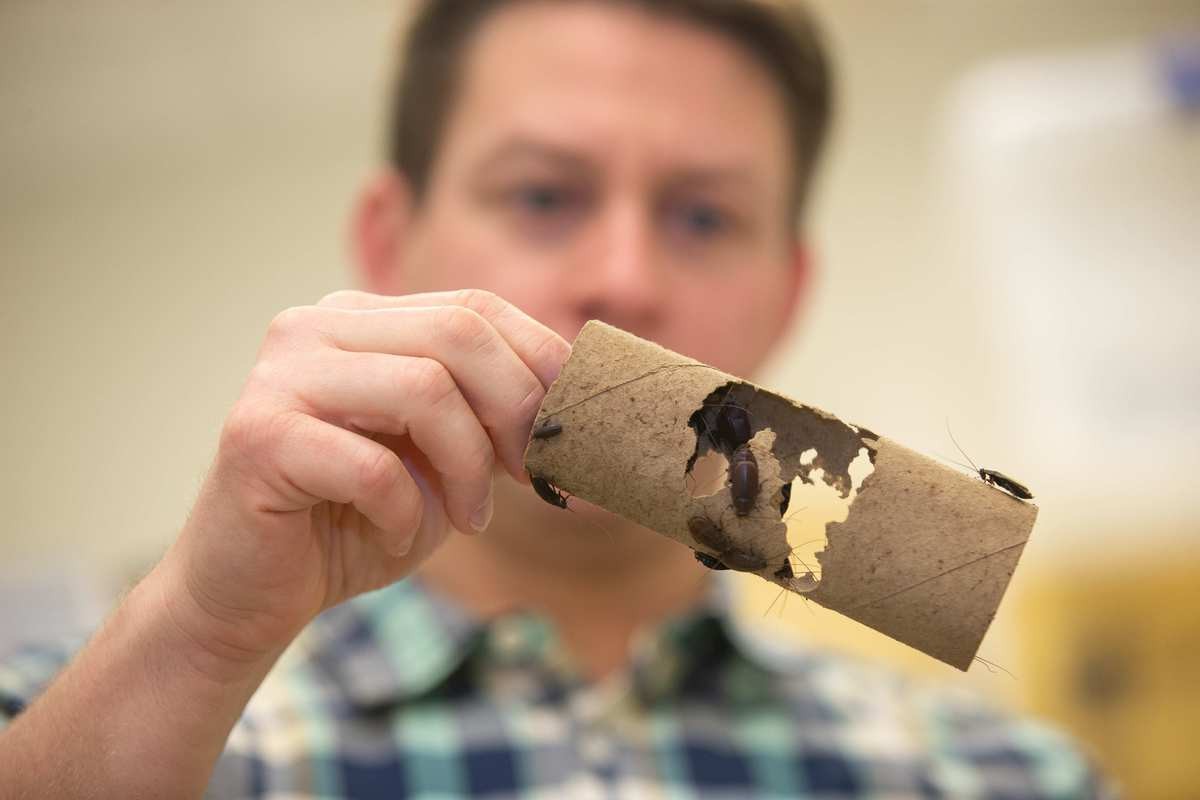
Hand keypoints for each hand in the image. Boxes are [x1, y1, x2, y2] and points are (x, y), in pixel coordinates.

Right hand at [160, 289, 568, 671]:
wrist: (251, 595)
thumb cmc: (355, 522)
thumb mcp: (441, 460)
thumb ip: (488, 417)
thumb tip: (580, 401)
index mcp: (361, 319)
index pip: (474, 307)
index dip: (541, 363)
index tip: (571, 428)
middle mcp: (316, 327)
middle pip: (458, 333)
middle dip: (517, 411)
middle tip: (530, 476)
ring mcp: (281, 375)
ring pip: (425, 388)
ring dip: (468, 467)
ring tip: (469, 518)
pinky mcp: (258, 434)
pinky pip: (373, 465)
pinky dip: (406, 511)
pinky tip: (398, 534)